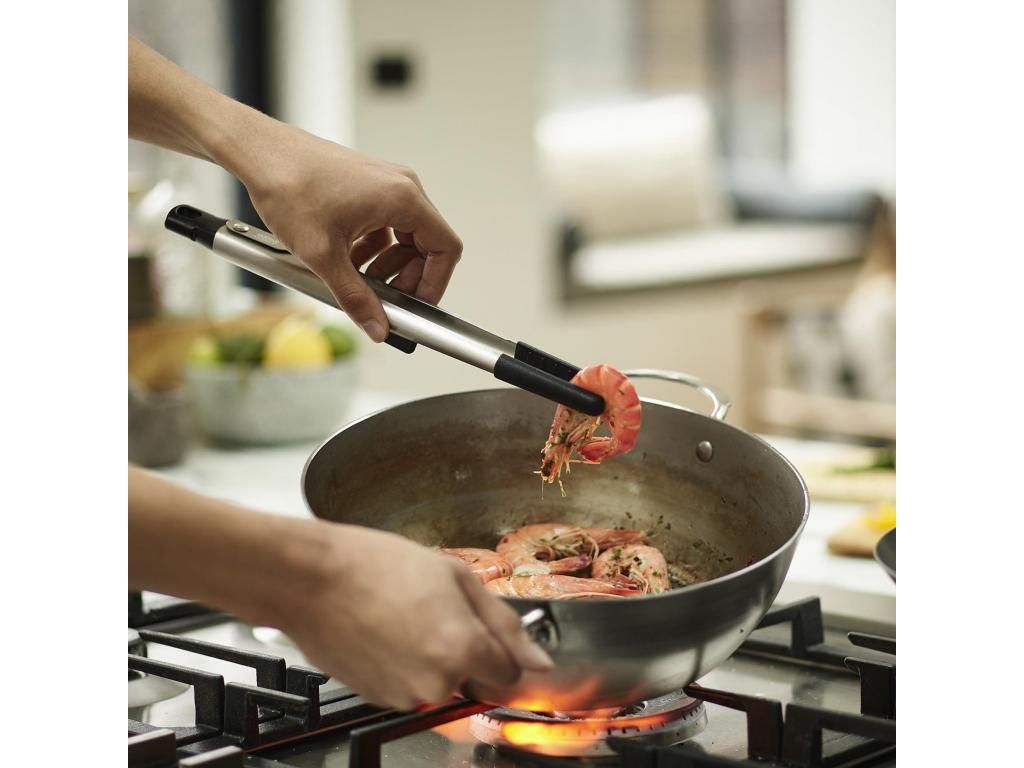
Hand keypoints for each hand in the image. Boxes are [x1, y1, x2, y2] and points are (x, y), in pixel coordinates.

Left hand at [230, 121, 461, 342]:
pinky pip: (385, 223)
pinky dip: (372, 247)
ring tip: (357, 279)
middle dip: (405, 277)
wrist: (258, 152)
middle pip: (426, 244)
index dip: (435, 283)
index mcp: (402, 198)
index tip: (417, 304)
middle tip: (382, 298)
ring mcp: (385, 182)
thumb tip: (377, 327)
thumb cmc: (288, 185)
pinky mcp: (367, 184)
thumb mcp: (323, 255)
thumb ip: (356, 297)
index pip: (446, 248)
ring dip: (386, 264)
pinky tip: (344, 259)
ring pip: (404, 236)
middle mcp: (401, 186)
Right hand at [278, 524, 553, 709]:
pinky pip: (410, 685)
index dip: (499, 646)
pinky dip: (405, 664)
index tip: (482, 626)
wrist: (311, 579)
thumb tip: (539, 660)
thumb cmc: (377, 567)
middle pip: (475, 679)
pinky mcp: (378, 699)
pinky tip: (386, 631)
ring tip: (404, 616)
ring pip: (441, 683)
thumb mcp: (455, 576)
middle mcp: (438, 683)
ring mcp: (405, 696)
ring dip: (433, 657)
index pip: (511, 673)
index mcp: (464, 650)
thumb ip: (504, 623)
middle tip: (436, 609)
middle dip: (466, 650)